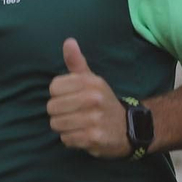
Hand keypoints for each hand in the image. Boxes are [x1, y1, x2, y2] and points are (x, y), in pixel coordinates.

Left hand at [47, 38, 129, 157]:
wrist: (128, 128)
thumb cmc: (103, 102)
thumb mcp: (92, 80)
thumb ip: (77, 63)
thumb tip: (68, 41)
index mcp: (91, 82)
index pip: (54, 87)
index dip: (58, 95)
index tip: (70, 98)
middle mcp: (93, 98)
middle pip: (52, 107)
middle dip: (59, 113)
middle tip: (74, 114)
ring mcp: (94, 119)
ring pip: (56, 124)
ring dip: (64, 127)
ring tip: (78, 125)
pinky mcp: (93, 137)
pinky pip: (66, 139)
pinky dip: (71, 139)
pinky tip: (83, 135)